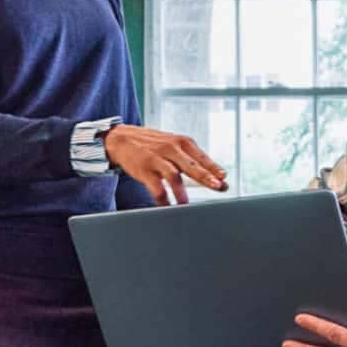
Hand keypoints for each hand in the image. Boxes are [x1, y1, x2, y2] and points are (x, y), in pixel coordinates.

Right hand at [103, 124, 226, 204]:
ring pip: (173, 176)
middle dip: (205, 176)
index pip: (201, 157)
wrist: (122, 139)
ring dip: (182, 192)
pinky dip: (163, 199)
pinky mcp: (144, 169)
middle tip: (217, 186)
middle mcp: (170, 148)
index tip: (224, 178)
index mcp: (182, 142)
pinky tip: (168, 207)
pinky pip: (156, 187)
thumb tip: (217, 177)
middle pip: (191, 165)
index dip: (213, 168)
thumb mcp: (174, 145)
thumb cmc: (153, 144)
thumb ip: (192, 159)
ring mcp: (156, 159)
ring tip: (188, 204)